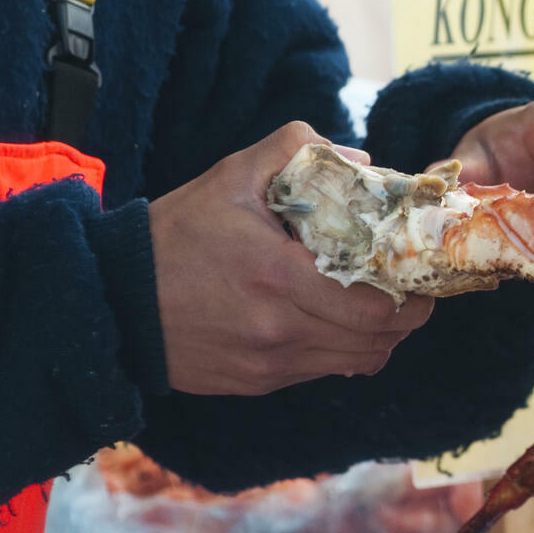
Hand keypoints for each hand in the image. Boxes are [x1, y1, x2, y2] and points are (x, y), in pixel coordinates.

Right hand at [149, 122, 433, 394]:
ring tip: (381, 310)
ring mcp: (268, 362)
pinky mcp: (257, 382)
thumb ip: (294, 150)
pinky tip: (339, 325)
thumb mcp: (230, 177)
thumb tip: (361, 161)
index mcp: (279, 275)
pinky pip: (322, 372)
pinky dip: (343, 352)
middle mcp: (278, 327)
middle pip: (376, 340)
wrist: (113, 298)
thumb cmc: (175, 234)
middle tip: (412, 295)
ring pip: (356, 362)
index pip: (376, 306)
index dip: (412, 297)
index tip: (420, 278)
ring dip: (379, 339)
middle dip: (406, 319)